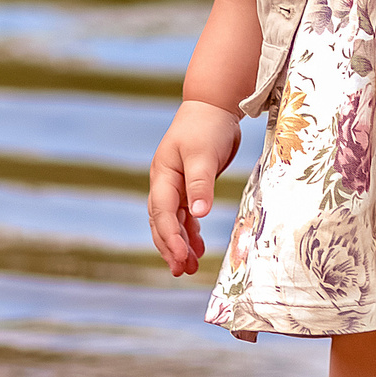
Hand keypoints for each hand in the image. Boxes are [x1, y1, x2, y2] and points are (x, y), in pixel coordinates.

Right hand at [148, 98, 242, 274]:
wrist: (213, 105)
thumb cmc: (206, 125)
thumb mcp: (203, 154)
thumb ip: (201, 184)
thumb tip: (198, 214)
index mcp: (163, 175)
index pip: (162, 213)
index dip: (169, 237)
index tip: (180, 257)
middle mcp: (165, 183)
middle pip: (162, 222)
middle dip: (170, 247)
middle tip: (181, 270)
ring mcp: (176, 185)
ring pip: (172, 221)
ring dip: (179, 243)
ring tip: (188, 267)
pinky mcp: (190, 185)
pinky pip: (185, 215)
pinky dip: (189, 232)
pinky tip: (197, 247)